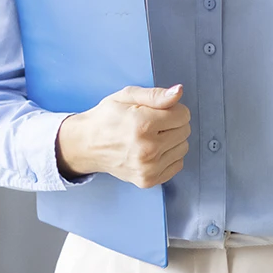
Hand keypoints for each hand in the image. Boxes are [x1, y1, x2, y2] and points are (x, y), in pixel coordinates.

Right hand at [56, 84, 191, 187]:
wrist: (87, 145)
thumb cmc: (107, 119)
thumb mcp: (127, 96)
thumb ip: (156, 95)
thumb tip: (178, 92)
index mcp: (142, 124)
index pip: (183, 115)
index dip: (173, 109)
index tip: (158, 112)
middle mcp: (147, 149)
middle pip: (185, 131)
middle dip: (173, 124)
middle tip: (153, 124)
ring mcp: (148, 168)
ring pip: (183, 148)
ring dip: (172, 140)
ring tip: (151, 137)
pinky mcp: (148, 180)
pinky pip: (177, 164)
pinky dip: (169, 156)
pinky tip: (153, 150)